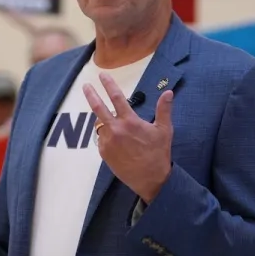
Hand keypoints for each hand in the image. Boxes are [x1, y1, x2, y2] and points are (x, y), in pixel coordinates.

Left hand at [83, 73, 174, 202]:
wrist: (150, 179)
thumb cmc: (158, 153)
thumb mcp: (164, 130)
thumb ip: (164, 110)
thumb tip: (168, 92)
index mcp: (130, 122)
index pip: (117, 97)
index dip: (108, 84)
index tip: (102, 75)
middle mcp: (116, 130)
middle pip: (98, 108)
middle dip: (91, 95)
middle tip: (86, 86)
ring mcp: (108, 142)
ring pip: (100, 125)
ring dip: (103, 120)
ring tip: (112, 123)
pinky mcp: (104, 153)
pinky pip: (101, 139)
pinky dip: (105, 135)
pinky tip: (116, 140)